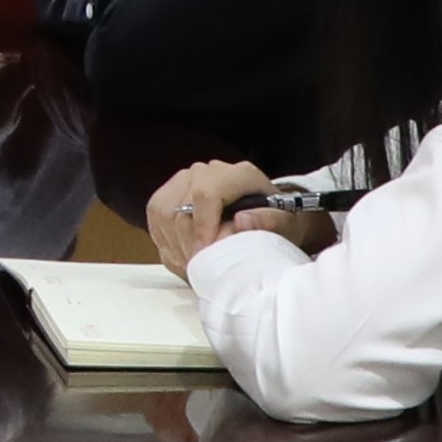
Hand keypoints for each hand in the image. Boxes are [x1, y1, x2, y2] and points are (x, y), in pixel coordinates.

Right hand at [143, 159, 294, 265]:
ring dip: (172, 245)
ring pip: (162, 211)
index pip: (205, 194)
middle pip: (179, 207)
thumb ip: (269, 222)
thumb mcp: (286, 225)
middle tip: (197, 270)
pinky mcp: (171, 191)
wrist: (268, 218)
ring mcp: (186, 179)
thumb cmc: (278, 223)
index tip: (204, 256)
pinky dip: (163, 240)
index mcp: (237, 174)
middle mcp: (208, 171)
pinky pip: (155, 215)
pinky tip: (181, 256)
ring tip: (190, 265)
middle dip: (186, 245)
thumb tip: (241, 221)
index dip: (200, 228)